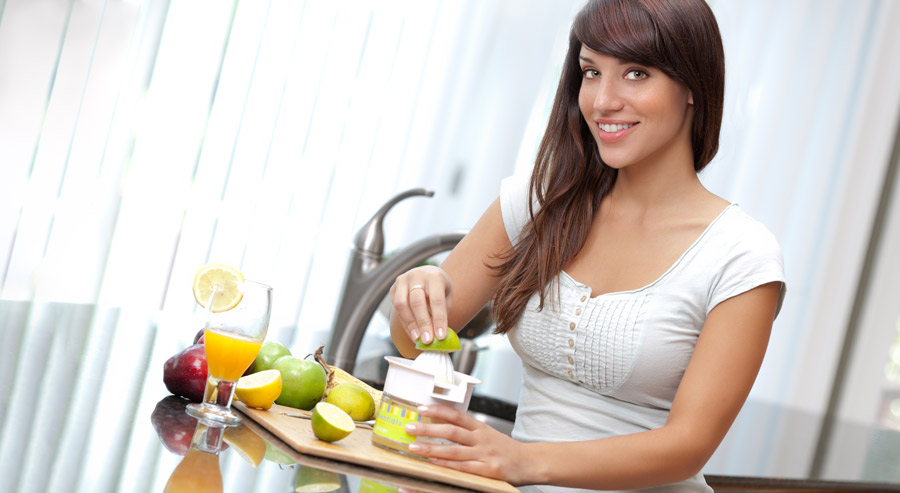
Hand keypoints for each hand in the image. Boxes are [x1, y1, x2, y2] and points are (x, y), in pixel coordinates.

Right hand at [389, 265, 452, 344]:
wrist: (426, 276)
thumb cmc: (439, 290)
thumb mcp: (446, 299)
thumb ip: (441, 314)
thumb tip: (437, 337)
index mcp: (434, 276)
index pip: (436, 299)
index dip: (438, 319)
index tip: (441, 336)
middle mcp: (417, 275)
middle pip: (417, 302)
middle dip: (423, 323)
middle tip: (427, 341)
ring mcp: (402, 280)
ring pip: (402, 304)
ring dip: (410, 324)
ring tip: (417, 339)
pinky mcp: (393, 288)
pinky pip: (396, 308)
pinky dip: (404, 323)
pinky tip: (412, 333)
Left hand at [404, 405, 530, 484]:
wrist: (530, 462)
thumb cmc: (505, 449)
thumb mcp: (487, 434)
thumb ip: (467, 431)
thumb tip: (441, 425)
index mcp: (480, 427)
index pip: (456, 415)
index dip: (437, 410)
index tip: (420, 408)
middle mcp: (481, 438)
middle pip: (451, 430)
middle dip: (427, 428)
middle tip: (409, 427)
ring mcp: (484, 454)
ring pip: (453, 450)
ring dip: (431, 447)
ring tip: (413, 447)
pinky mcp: (488, 470)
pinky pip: (464, 467)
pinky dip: (447, 464)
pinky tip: (434, 462)